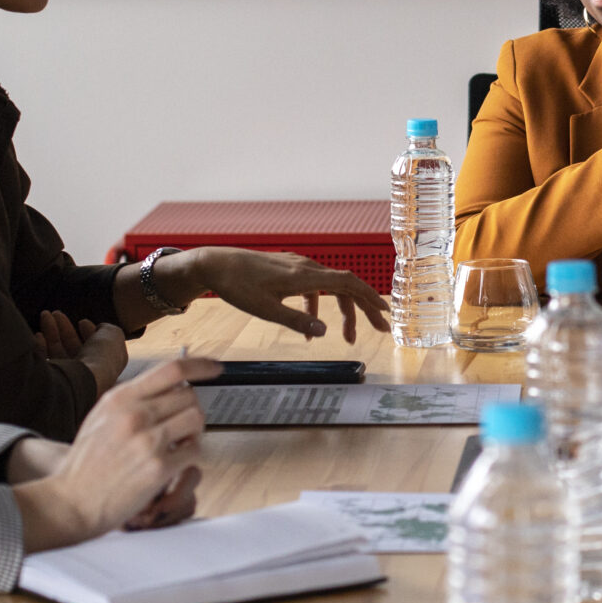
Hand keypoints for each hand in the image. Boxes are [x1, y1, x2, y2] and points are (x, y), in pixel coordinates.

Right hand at [11, 357, 217, 550]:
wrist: (71, 501)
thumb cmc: (87, 462)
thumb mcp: (101, 416)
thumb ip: (133, 398)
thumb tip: (173, 385)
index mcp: (120, 398)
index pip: (172, 369)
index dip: (200, 365)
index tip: (216, 367)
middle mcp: (135, 415)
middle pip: (189, 395)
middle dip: (191, 409)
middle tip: (180, 426)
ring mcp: (148, 441)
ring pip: (197, 419)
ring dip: (194, 431)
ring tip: (178, 443)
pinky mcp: (159, 467)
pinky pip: (195, 450)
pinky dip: (190, 455)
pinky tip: (174, 462)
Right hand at [37, 310, 126, 391]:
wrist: (82, 380)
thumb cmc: (101, 358)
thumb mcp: (112, 336)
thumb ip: (108, 329)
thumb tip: (100, 328)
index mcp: (106, 365)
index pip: (97, 348)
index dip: (90, 333)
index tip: (82, 321)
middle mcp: (88, 373)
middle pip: (74, 347)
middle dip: (64, 328)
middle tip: (55, 313)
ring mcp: (69, 378)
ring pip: (58, 351)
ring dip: (51, 331)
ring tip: (45, 315)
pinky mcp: (52, 381)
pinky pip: (45, 362)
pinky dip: (41, 347)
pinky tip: (38, 335)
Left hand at [188, 249, 390, 340]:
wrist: (216, 264)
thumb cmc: (238, 287)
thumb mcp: (265, 310)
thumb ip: (296, 320)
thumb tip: (324, 331)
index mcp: (304, 276)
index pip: (348, 283)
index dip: (369, 296)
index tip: (385, 312)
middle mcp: (307, 267)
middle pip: (347, 286)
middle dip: (365, 308)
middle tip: (380, 329)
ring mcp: (299, 267)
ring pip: (332, 287)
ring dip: (344, 311)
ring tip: (348, 337)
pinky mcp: (290, 270)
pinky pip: (314, 287)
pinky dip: (320, 306)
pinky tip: (312, 326)